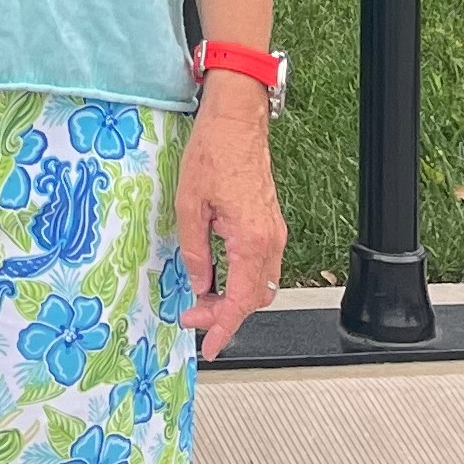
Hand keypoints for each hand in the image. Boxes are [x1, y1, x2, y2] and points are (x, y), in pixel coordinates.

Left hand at [173, 75, 285, 358]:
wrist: (236, 118)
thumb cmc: (214, 151)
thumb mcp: (189, 204)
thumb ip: (195, 251)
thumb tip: (199, 284)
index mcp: (252, 239)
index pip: (241, 301)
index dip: (223, 327)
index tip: (208, 345)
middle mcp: (270, 240)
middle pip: (254, 298)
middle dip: (225, 315)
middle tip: (194, 318)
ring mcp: (274, 231)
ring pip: (260, 284)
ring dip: (234, 299)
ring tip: (202, 302)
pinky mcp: (269, 223)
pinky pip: (261, 266)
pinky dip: (242, 281)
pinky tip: (218, 278)